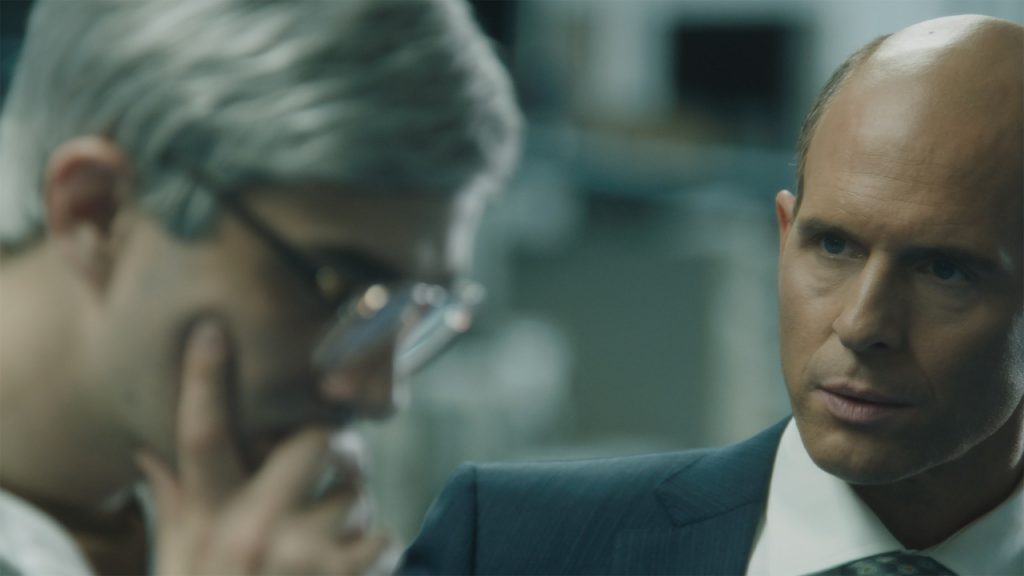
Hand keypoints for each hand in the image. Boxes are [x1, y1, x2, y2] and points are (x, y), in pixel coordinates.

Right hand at [136, 319, 398, 574]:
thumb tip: (148, 448)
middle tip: (332, 449)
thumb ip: (170, 498)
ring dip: (352, 499)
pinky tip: (355, 554)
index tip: (211, 330)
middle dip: (332, 437)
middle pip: (315, 437)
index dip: (202, 378)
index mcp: (207, 516)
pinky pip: (381, 535)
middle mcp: (252, 530)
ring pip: (355, 489)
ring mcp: (302, 558)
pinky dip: (375, 541)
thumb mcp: (175, 556)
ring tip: (333, 521)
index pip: (199, 434)